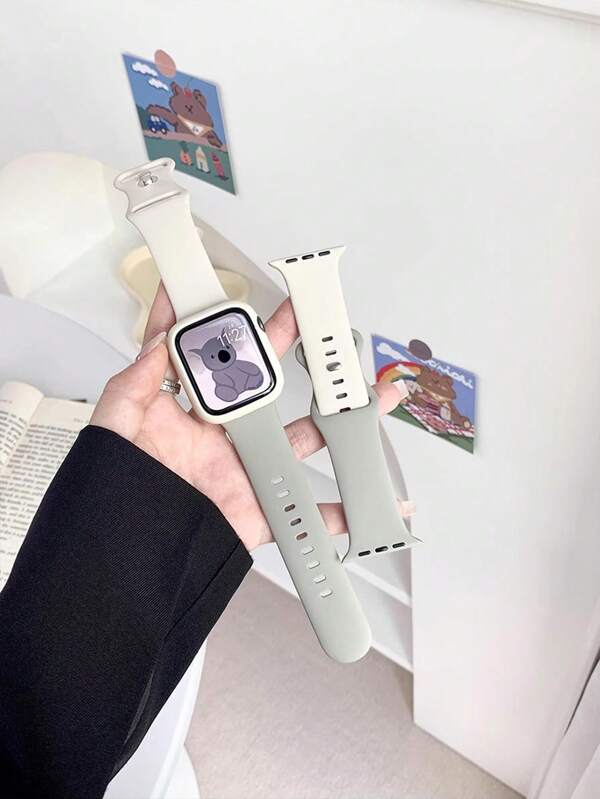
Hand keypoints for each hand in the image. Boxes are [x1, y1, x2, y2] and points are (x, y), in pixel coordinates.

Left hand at [91, 285, 405, 550]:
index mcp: (180, 416)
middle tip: (307, 315)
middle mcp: (218, 438)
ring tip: (364, 399)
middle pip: (261, 382)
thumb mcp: (111, 432)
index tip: (219, 288)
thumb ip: (131, 387)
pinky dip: (335, 514)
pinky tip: (360, 503)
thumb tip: (156, 343)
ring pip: (300, 438)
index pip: (195, 358)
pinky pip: (303, 511)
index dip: (205, 323)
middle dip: (284, 346)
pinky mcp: (257, 510)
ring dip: (335, 423)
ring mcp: (242, 471)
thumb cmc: (112, 496)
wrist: (128, 558)